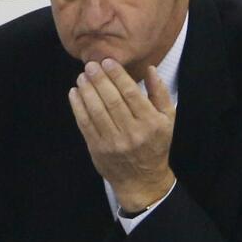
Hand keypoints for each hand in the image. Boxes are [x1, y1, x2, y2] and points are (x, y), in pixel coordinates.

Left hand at [68, 58, 175, 211]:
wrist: (142, 180)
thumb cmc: (155, 145)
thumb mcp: (167, 119)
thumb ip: (160, 93)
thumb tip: (150, 69)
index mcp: (150, 123)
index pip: (131, 94)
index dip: (117, 75)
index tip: (107, 62)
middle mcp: (132, 132)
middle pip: (112, 100)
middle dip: (99, 80)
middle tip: (90, 65)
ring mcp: (113, 142)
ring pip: (96, 111)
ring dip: (87, 91)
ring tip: (82, 76)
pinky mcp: (98, 149)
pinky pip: (85, 124)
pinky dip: (78, 107)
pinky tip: (74, 93)